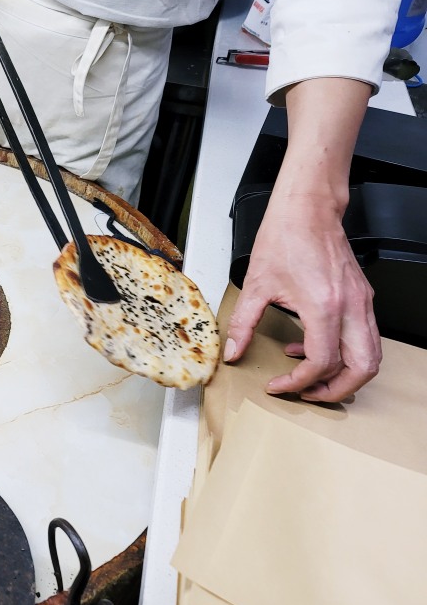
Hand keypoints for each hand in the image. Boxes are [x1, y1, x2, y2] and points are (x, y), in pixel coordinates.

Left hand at [224, 194, 380, 401]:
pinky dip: (344, 352)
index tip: (278, 386)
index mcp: (324, 307)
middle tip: (306, 395)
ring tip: (310, 378)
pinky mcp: (362, 297)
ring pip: (370, 355)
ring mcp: (361, 302)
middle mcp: (350, 307)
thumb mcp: (255, 284)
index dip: (298, 383)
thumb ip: (243, 324)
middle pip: (362, 369)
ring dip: (345, 375)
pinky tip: (308, 345)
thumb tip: (234, 352)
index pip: (321, 363)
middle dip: (335, 390)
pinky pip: (364, 337)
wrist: (307, 209)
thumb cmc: (285, 237)